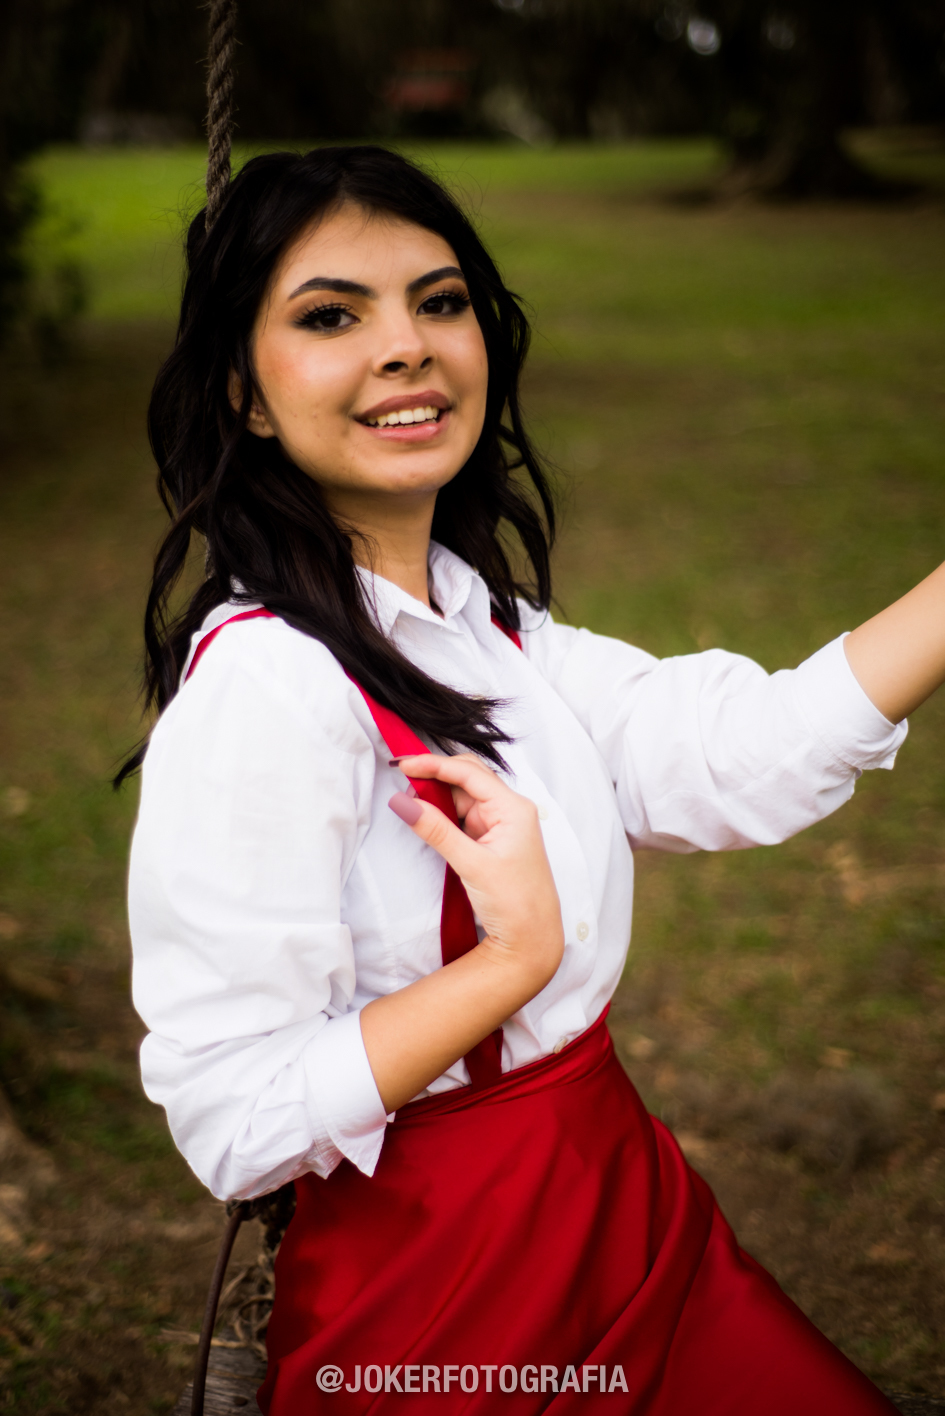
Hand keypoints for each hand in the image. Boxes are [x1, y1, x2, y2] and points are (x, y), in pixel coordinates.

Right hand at [358, 755, 564, 1111]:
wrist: (532, 941)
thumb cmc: (515, 904)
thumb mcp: (471, 864)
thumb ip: (436, 830)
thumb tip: (402, 802)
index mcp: (514, 809)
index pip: (469, 772)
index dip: (434, 764)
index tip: (402, 764)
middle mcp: (510, 811)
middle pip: (467, 778)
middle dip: (434, 775)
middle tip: (400, 778)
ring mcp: (500, 826)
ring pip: (462, 797)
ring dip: (436, 796)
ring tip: (408, 799)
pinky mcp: (491, 841)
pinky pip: (462, 817)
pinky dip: (442, 814)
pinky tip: (425, 816)